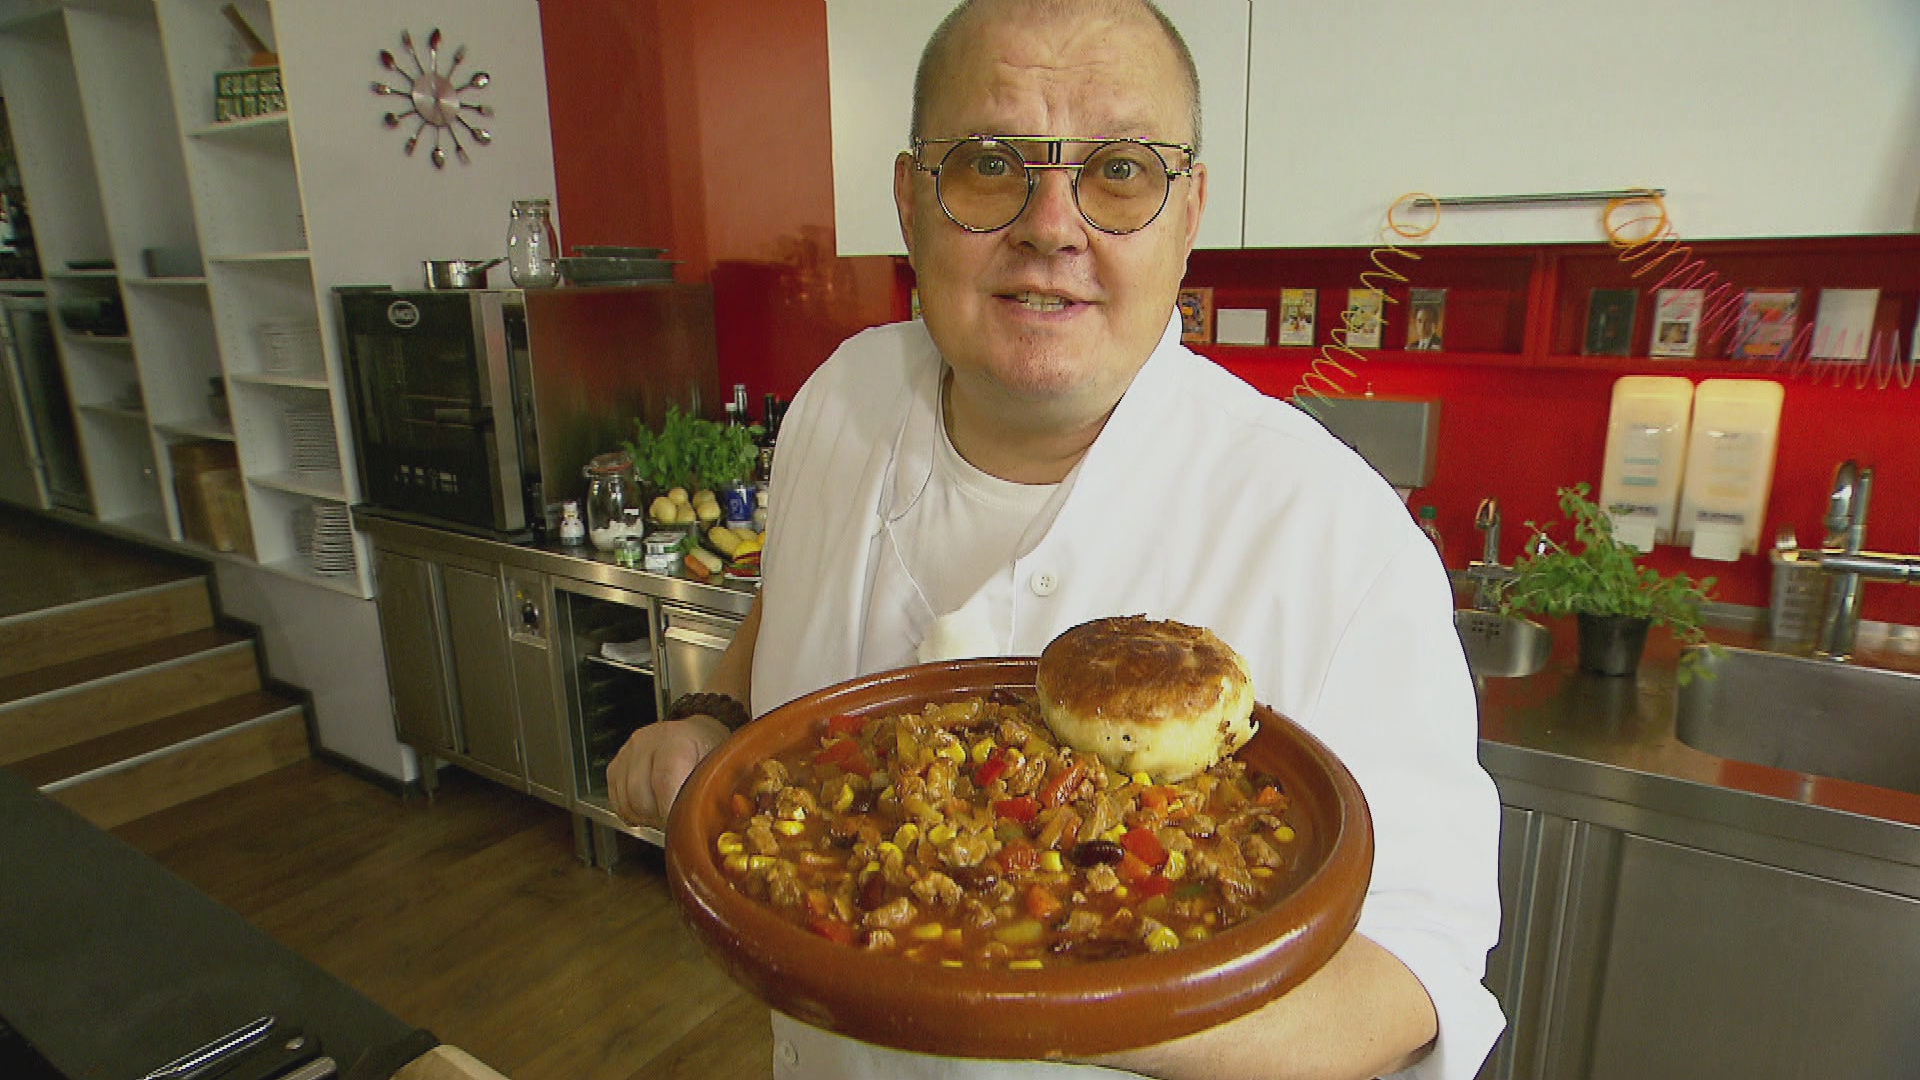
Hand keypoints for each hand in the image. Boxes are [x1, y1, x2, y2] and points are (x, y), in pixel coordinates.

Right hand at [606, 714, 732, 827]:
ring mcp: (628, 753)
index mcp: (676, 739)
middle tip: (675, 820)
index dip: (669, 809)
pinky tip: (651, 807)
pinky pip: (617, 802)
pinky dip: (633, 813)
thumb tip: (715, 817)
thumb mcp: (719, 766)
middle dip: (659, 817)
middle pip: (640, 796)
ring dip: (646, 816)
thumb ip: (710, 789)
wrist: (695, 735)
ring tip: (665, 810)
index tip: (680, 825)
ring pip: (627, 803)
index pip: (663, 780)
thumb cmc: (709, 751)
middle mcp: (646, 742)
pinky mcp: (615, 766)